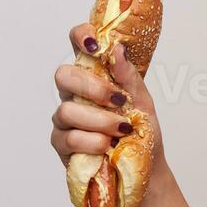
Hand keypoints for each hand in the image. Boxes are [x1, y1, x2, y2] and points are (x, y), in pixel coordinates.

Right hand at [51, 22, 164, 167]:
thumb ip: (128, 77)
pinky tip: (108, 147)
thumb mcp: (143, 102)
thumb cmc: (142, 134)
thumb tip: (116, 49)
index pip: (78, 45)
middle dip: (92, 87)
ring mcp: (65, 119)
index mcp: (94, 77)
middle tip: (118, 100)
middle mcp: (75, 94)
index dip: (81, 36)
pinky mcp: (61, 144)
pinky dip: (93, 142)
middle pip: (63, 75)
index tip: (94, 44)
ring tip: (122, 131)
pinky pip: (68, 138)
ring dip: (100, 121)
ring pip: (66, 110)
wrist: (145, 170)